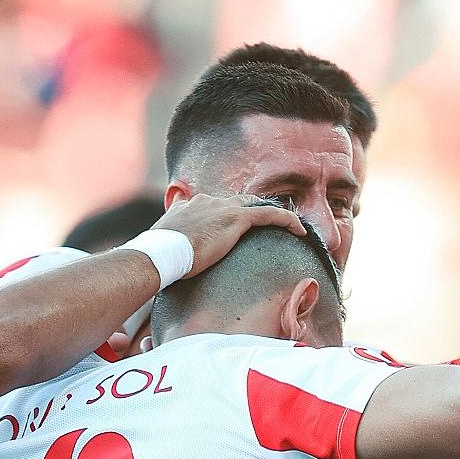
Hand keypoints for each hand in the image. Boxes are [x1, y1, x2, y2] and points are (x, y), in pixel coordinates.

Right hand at [153, 192, 305, 276]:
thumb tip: (166, 253)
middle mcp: (208, 201)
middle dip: (253, 213)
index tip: (236, 230)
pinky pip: (269, 214)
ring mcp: (222, 208)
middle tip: (268, 226)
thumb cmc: (159, 256)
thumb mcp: (163, 245)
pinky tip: (300, 230)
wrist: (161, 253)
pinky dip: (286, 219)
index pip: (215, 207)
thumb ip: (170, 242)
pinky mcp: (235, 219)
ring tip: (290, 228)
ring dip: (272, 215)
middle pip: (237, 202)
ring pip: (255, 205)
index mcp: (190, 206)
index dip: (228, 216)